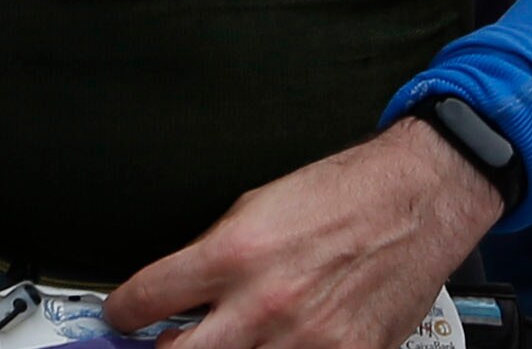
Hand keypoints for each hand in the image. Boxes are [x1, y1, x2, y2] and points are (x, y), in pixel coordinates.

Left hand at [102, 120, 503, 348]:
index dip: (121, 312)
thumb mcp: (253, 211)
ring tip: (222, 343)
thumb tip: (181, 293)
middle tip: (162, 345)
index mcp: (231, 255)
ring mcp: (308, 338)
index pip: (147, 297)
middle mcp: (264, 302)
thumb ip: (213, 259)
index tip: (119, 318)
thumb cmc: (338, 198)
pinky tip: (274, 348)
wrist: (412, 202)